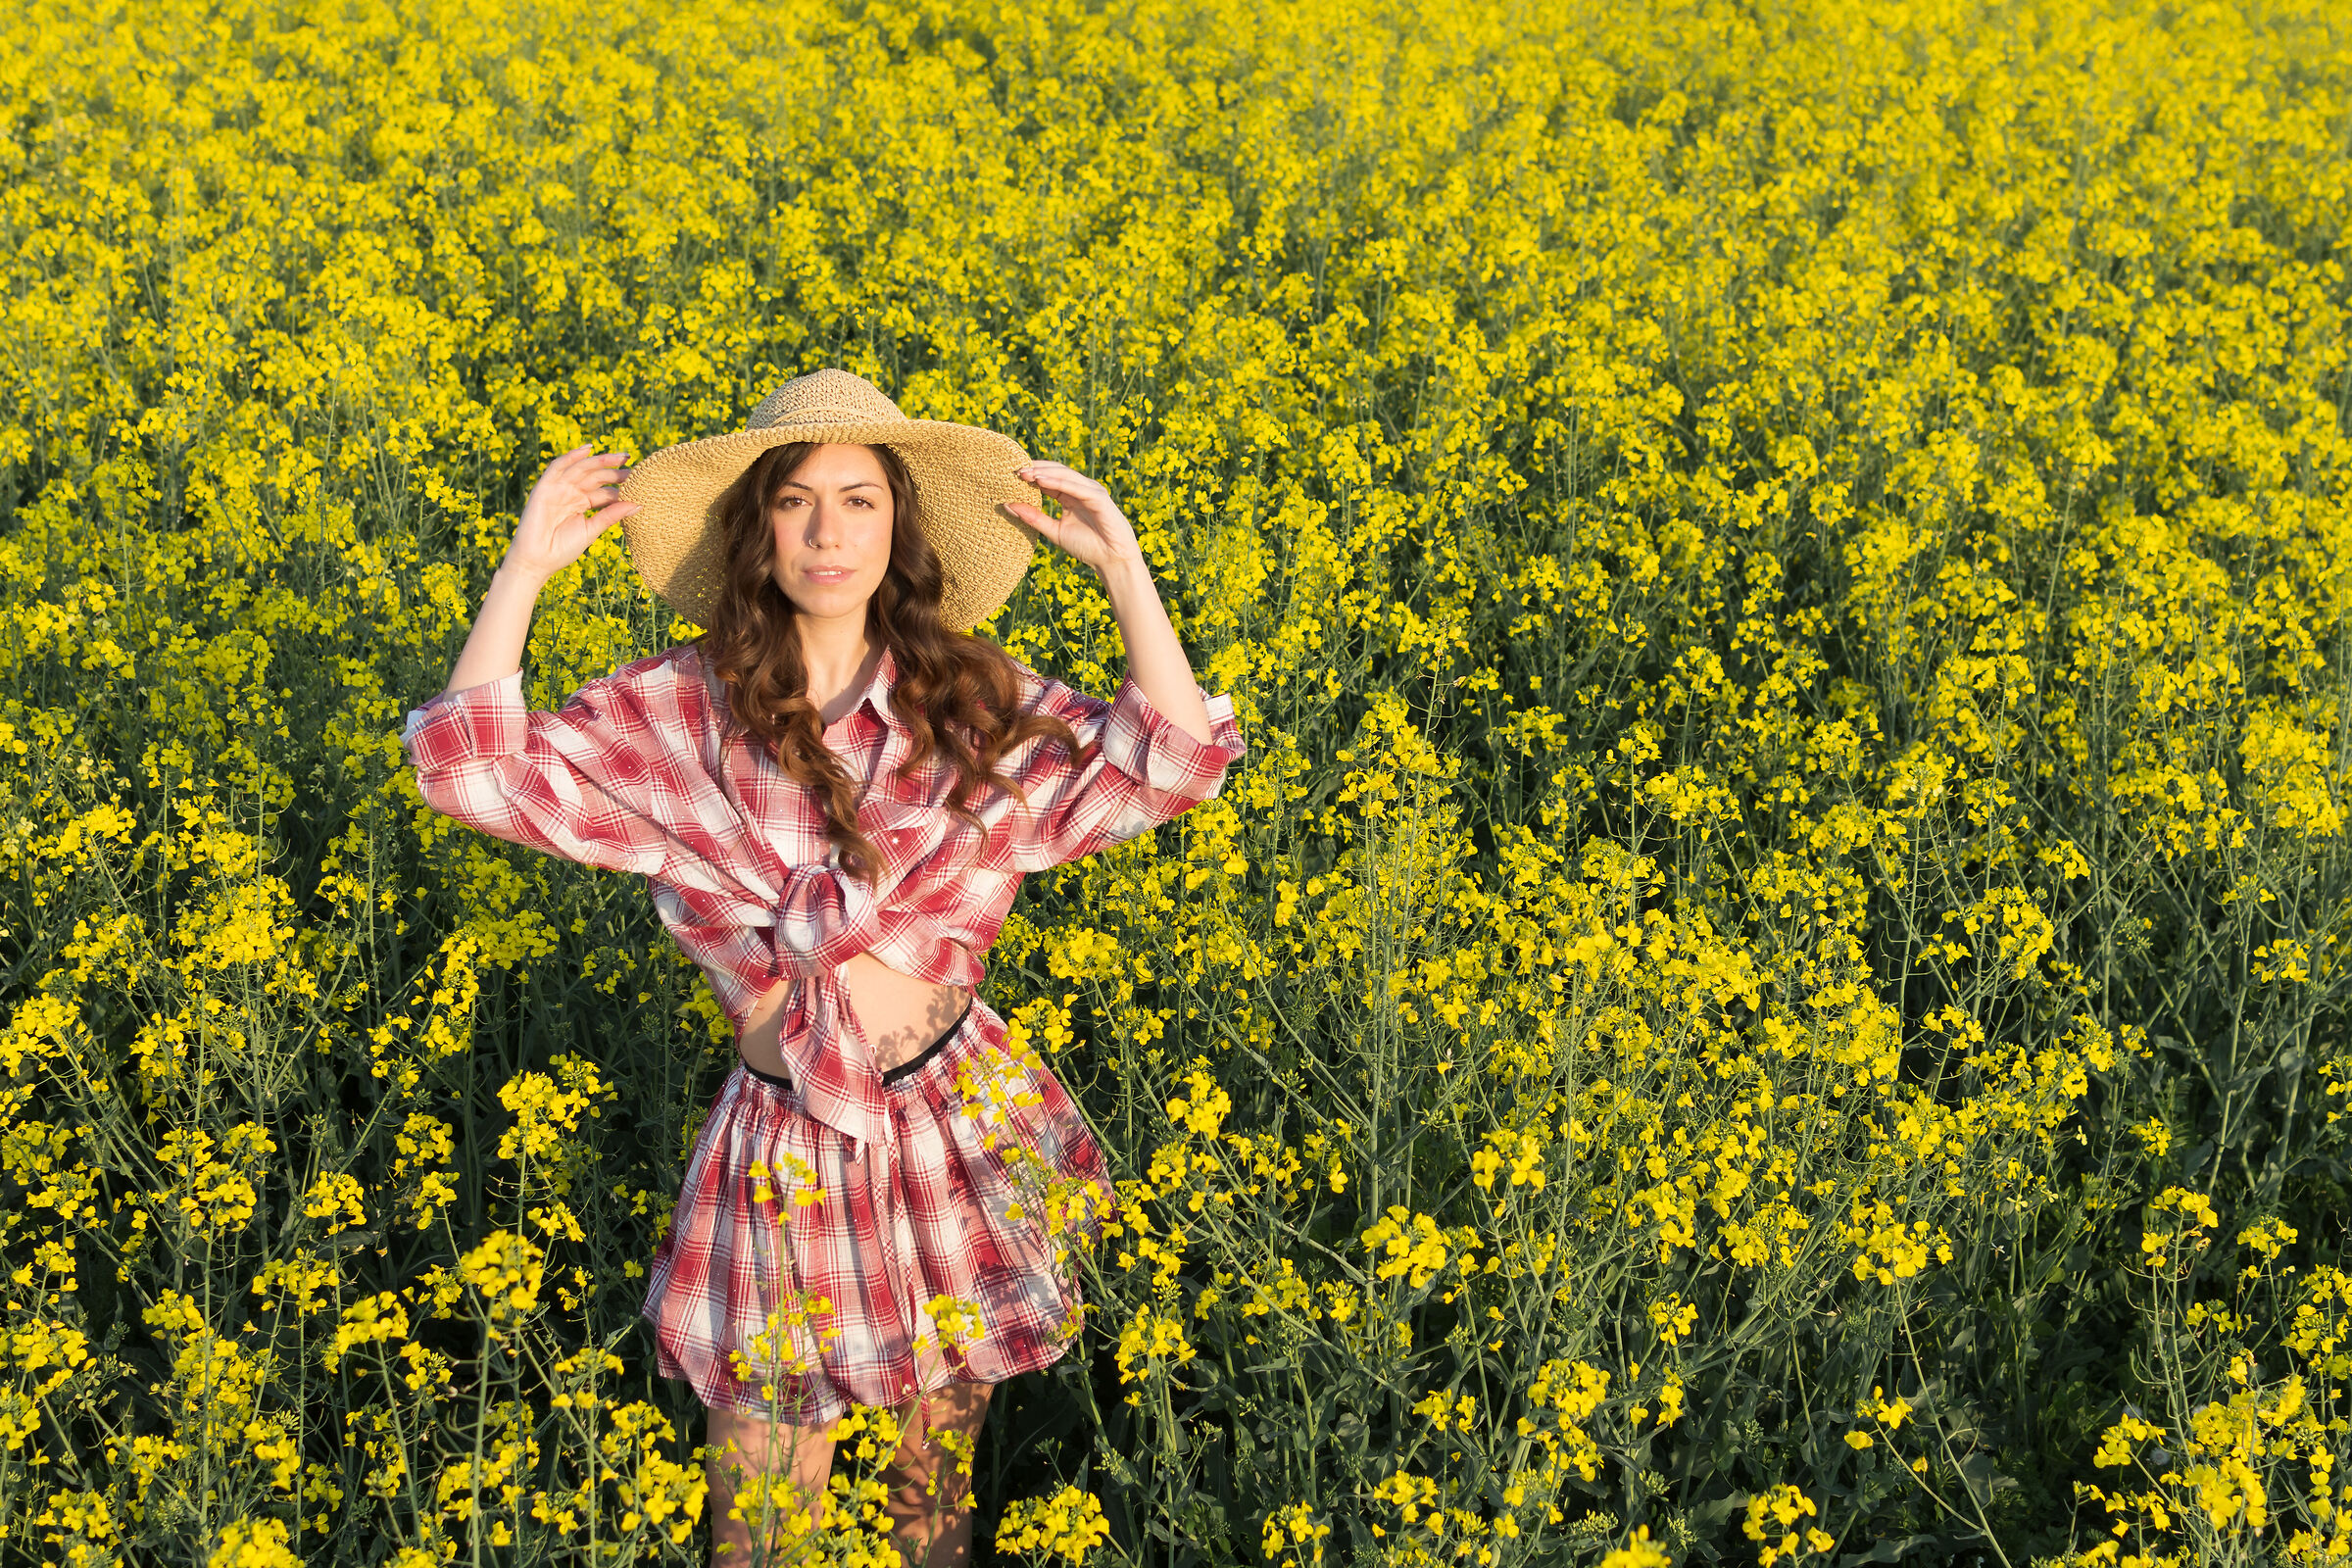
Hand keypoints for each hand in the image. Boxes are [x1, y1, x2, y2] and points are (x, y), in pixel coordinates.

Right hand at [499, 445, 640, 587]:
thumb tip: (638, 504)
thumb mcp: (591, 530)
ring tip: (621, 457)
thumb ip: (611, 515)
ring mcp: (558, 489)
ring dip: (600, 460)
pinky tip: (588, 450)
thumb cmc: (562, 549)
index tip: (642, 483)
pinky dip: (571, 456)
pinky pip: (557, 467)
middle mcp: (571, 493)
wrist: (537, 561)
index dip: (621, 486)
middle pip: (596, 477)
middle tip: (636, 468)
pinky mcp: (544, 488)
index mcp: (582, 503)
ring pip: (581, 468)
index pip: (605, 491)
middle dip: (615, 471)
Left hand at [1008, 461, 1145, 575]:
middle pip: (1055, 471)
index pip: (1047, 478)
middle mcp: (1080, 489)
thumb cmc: (1086, 547)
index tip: (1009, 475)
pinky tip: (1040, 480)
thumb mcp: (1054, 531)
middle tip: (1013, 469)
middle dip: (1035, 469)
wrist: (1112, 560)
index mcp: (1069, 495)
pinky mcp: (1099, 497)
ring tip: (1024, 473)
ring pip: (1064, 475)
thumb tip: (1007, 505)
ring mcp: (1091, 491)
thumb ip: (1033, 518)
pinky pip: (1076, 487)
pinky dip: (1058, 482)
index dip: (1030, 475)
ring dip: (1043, 472)